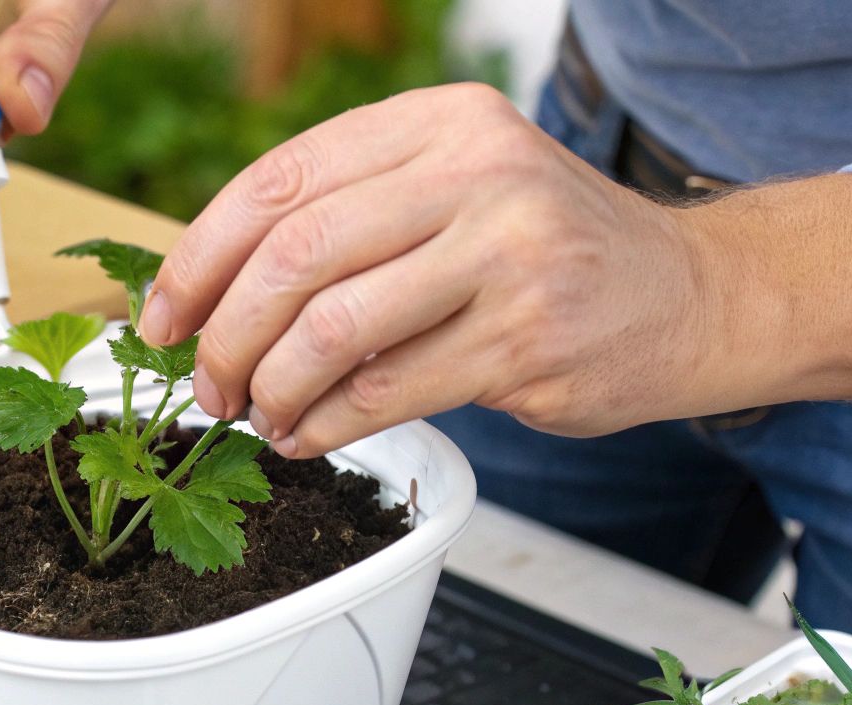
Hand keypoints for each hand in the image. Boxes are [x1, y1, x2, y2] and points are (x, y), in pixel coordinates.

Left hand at [138, 83, 851, 456]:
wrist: (690, 296)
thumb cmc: (546, 250)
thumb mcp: (454, 190)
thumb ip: (351, 215)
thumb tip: (208, 288)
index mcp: (439, 123)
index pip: (278, 183)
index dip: (198, 259)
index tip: (161, 317)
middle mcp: (476, 173)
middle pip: (295, 255)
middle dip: (226, 334)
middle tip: (206, 382)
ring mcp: (510, 256)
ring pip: (334, 329)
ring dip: (273, 387)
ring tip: (259, 413)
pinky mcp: (528, 342)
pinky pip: (388, 391)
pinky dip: (327, 423)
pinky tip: (309, 434)